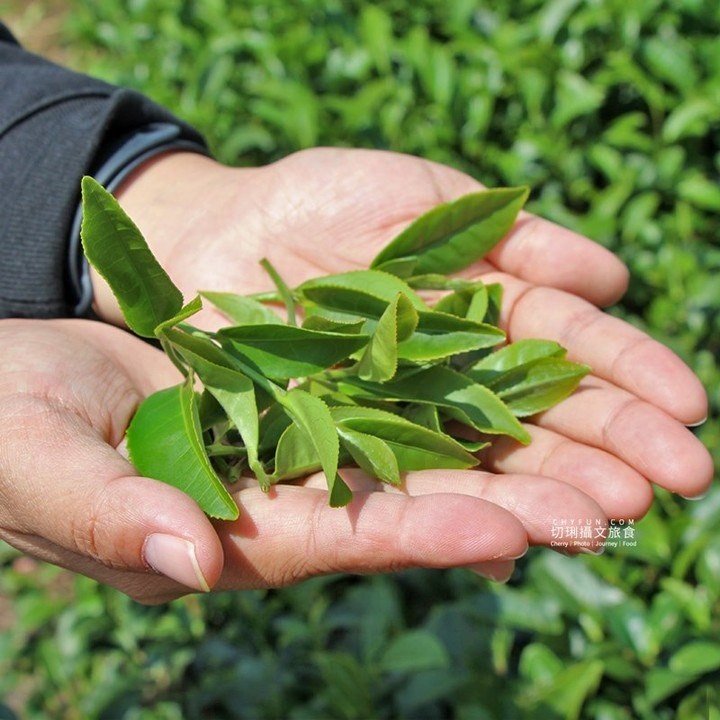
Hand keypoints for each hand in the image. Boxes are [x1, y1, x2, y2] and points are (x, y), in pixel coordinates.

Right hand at [1, 319, 607, 602]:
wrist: (22, 370)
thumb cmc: (12, 421)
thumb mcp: (40, 463)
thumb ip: (109, 516)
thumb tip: (189, 559)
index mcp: (227, 528)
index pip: (339, 541)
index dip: (421, 537)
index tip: (507, 531)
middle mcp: (282, 489)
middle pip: (408, 499)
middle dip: (508, 501)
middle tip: (613, 501)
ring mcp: (301, 432)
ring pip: (420, 437)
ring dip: (511, 441)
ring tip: (609, 448)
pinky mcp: (307, 379)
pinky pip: (395, 376)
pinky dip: (459, 372)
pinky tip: (527, 365)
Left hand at [100, 148, 712, 520]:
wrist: (216, 232)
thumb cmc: (319, 200)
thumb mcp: (421, 195)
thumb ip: (510, 233)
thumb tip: (611, 277)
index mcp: (482, 314)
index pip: (570, 349)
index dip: (630, 376)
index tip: (689, 408)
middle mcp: (452, 376)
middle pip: (540, 417)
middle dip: (607, 447)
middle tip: (672, 485)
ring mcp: (400, 417)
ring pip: (484, 460)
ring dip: (547, 490)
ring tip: (608, 520)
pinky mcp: (341, 449)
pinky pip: (403, 484)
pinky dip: (454, 510)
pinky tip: (508, 539)